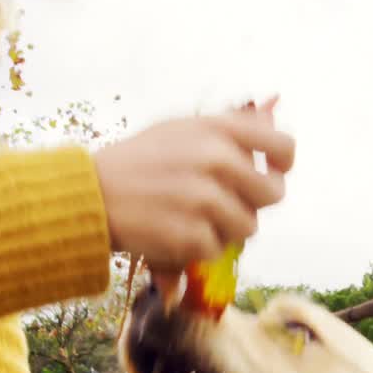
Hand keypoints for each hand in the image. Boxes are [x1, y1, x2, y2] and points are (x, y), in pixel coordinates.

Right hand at [94, 100, 293, 278]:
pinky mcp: (192, 234)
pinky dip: (201, 248)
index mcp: (218, 129)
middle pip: (272, 194)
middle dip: (254, 203)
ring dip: (226, 228)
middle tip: (228, 206)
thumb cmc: (137, 161)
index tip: (271, 173)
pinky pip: (219, 249)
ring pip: (248, 227)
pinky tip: (175, 233)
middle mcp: (216, 159)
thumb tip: (271, 123)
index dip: (282, 165)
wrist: (91, 194)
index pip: (282, 146)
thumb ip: (227, 129)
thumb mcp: (181, 129)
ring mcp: (205, 198)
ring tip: (193, 218)